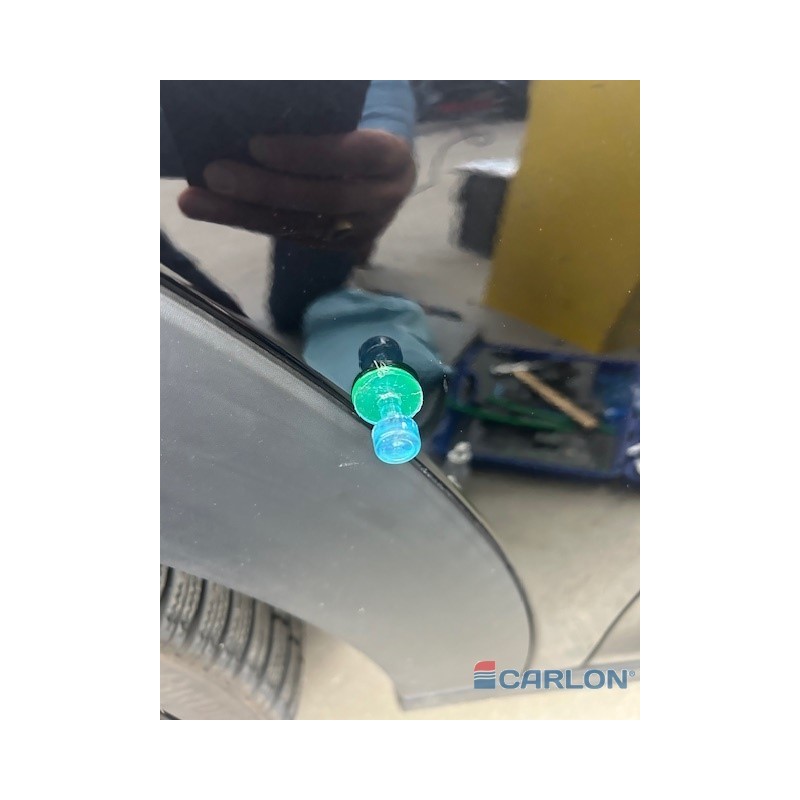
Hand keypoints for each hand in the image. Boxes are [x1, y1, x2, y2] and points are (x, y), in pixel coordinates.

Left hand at [178, 130, 415, 251]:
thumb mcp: (350, 121)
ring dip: (243, 212)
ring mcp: (363, 230)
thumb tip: (256, 120)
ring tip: (197, 199)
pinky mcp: (339, 247)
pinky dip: (250, 221)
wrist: (383, 171)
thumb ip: (320, 121)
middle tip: (214, 173)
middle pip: (322, 199)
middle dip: (264, 188)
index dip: (306, 152)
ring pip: (301, 225)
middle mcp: (383, 200)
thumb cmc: (357, 131)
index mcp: (392, 159)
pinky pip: (290, 236)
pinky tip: (215, 208)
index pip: (352, 154)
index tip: (256, 145)